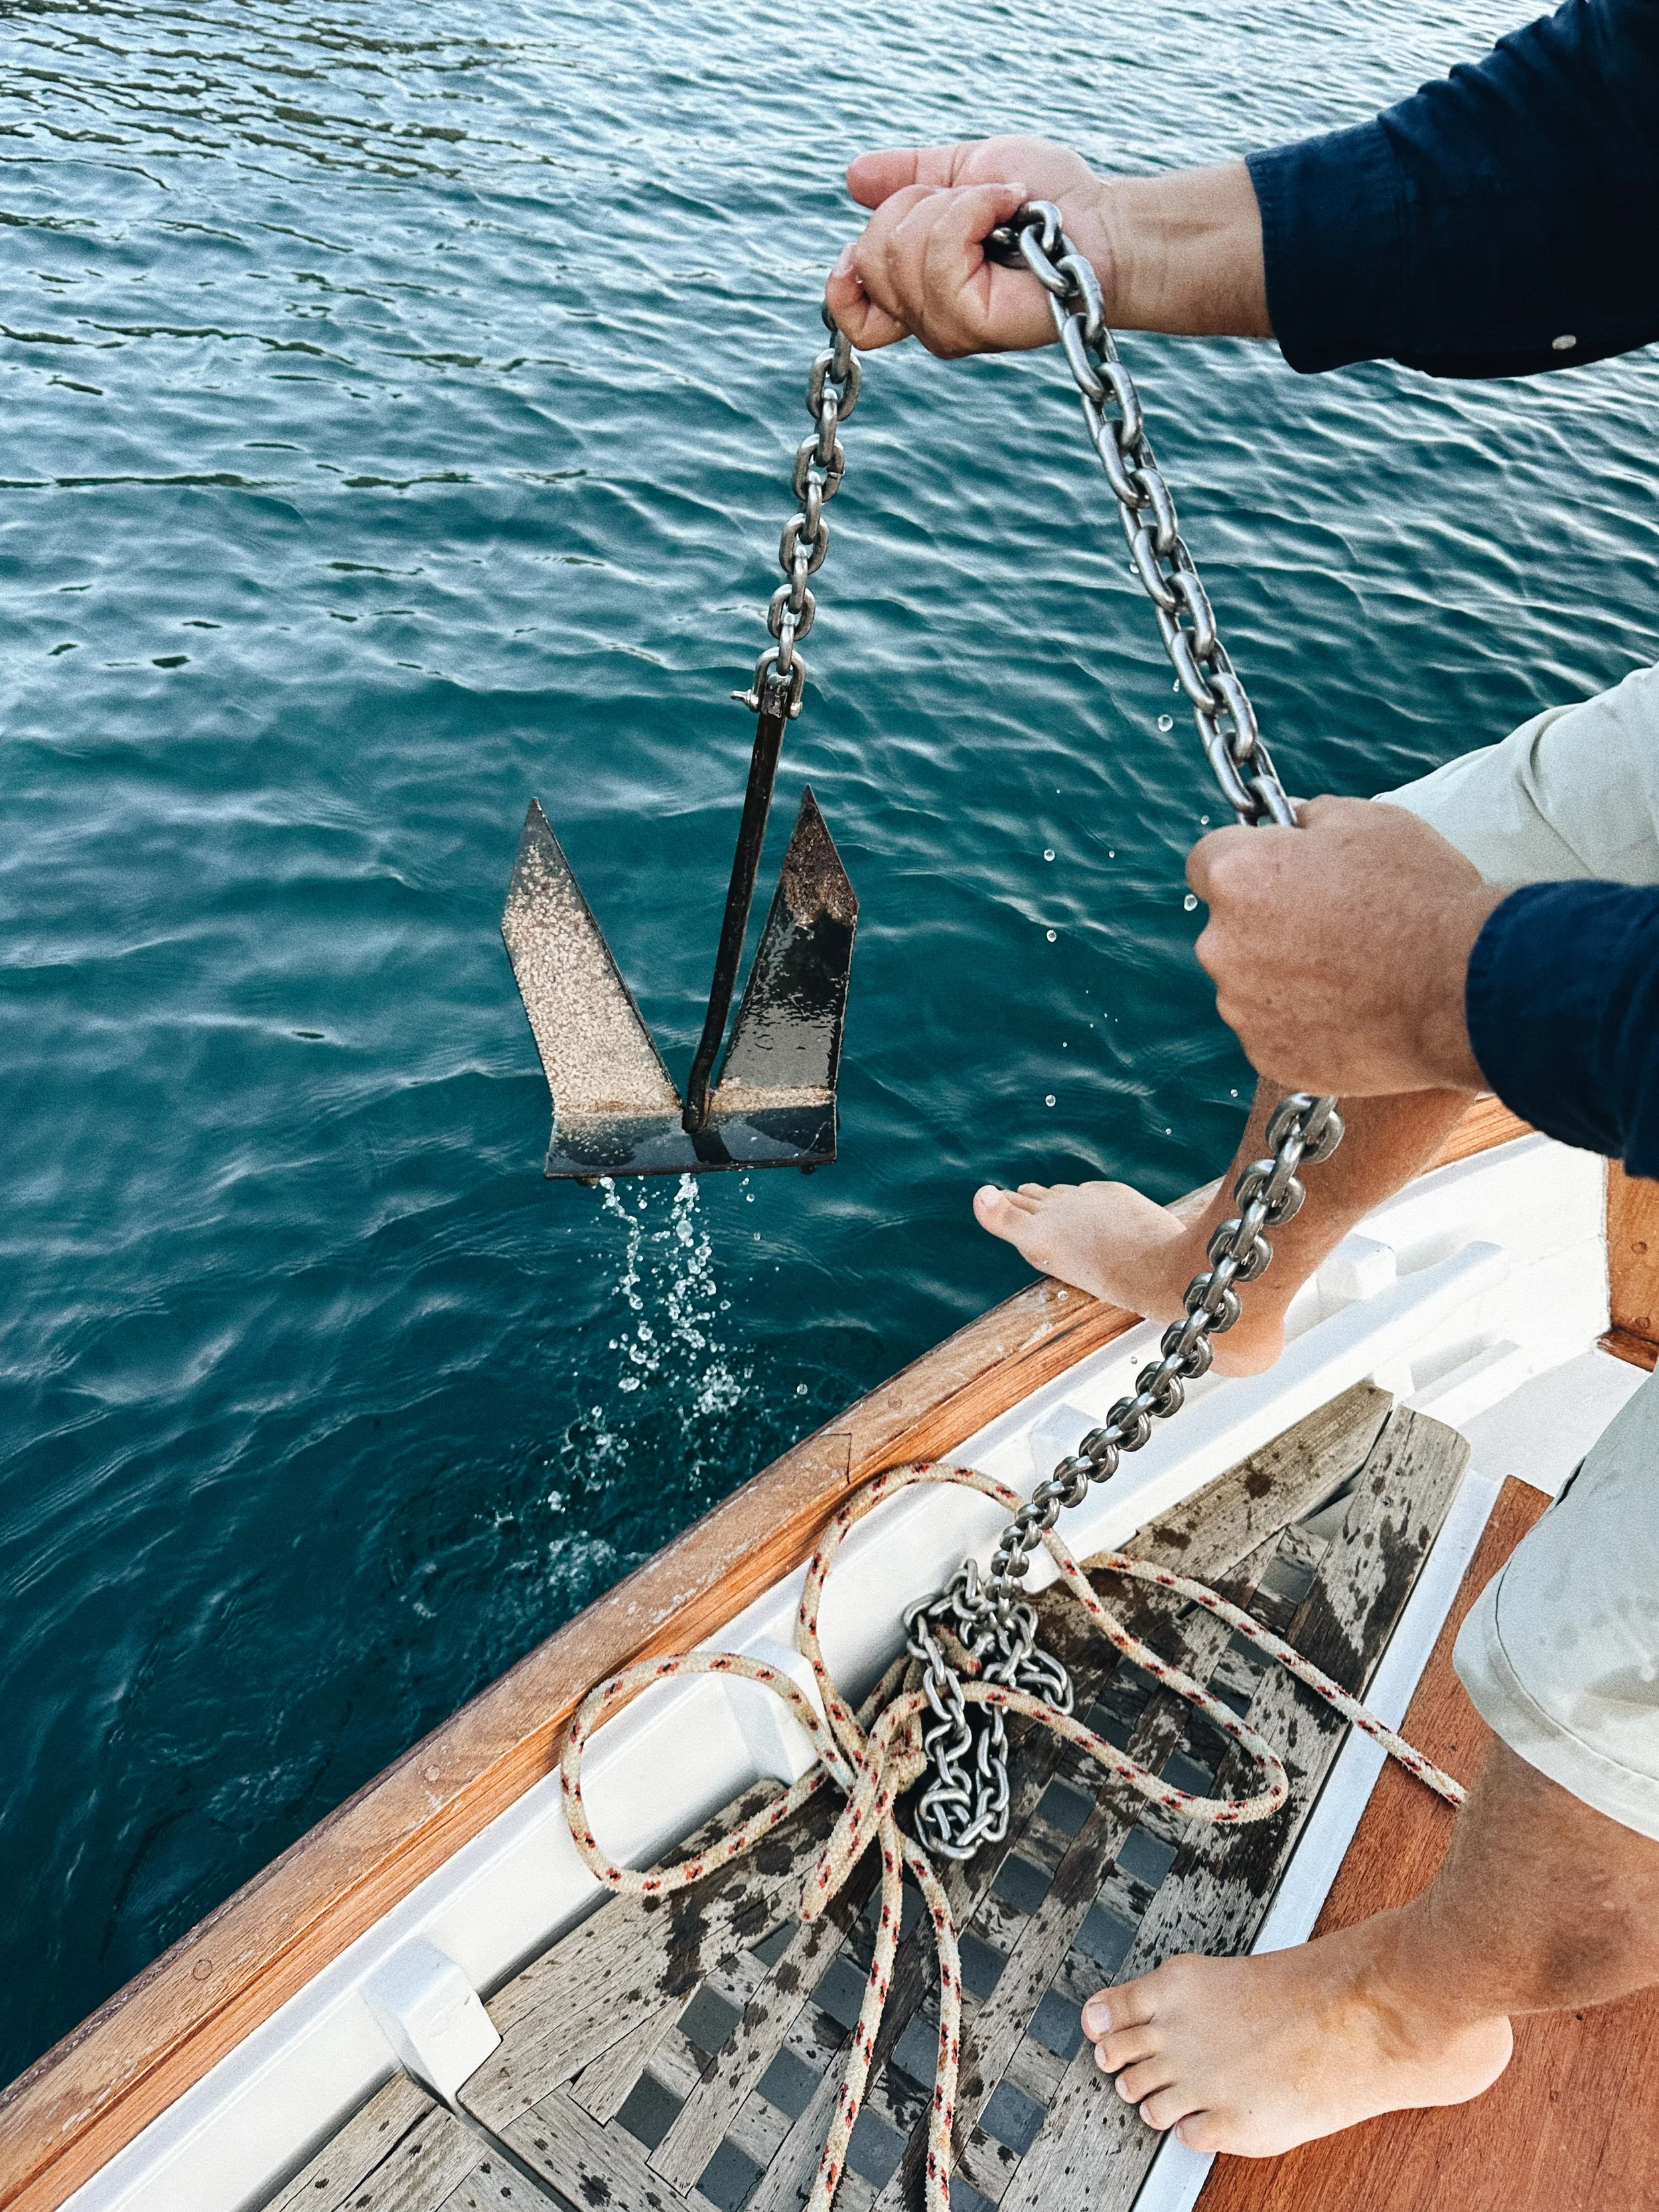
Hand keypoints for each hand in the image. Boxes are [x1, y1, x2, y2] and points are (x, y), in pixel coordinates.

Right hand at [824, 144, 1270, 355]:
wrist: (1104, 222)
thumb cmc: (1049, 201)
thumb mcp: (965, 171)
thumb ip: (909, 177)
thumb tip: (854, 177)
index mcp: (919, 292)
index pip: (848, 307)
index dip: (849, 272)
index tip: (888, 231)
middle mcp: (927, 320)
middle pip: (869, 258)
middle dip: (917, 205)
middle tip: (978, 205)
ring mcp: (947, 328)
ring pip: (898, 254)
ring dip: (954, 205)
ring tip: (1002, 208)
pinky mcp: (972, 325)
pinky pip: (939, 256)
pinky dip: (974, 212)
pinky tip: (1010, 211)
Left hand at [1186, 798, 1506, 1094]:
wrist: (1464, 989)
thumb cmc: (1422, 896)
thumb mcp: (1371, 822)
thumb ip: (1313, 817)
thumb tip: (1294, 822)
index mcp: (1238, 876)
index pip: (1209, 860)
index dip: (1246, 861)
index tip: (1278, 871)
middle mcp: (1223, 944)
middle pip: (1229, 926)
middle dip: (1267, 922)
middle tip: (1333, 925)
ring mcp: (1242, 1007)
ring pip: (1249, 982)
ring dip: (1284, 975)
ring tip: (1355, 972)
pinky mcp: (1268, 1054)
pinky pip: (1274, 1029)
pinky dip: (1303, 1021)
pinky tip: (1355, 1010)